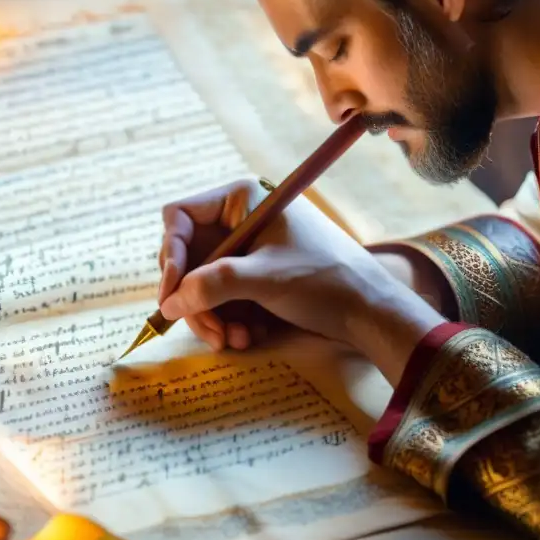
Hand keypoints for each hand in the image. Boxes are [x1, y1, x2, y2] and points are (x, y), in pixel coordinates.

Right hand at [156, 178, 444, 383]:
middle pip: (187, 257)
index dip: (170, 256)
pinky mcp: (253, 277)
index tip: (173, 294)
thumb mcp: (264, 279)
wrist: (371, 311)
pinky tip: (248, 336)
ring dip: (212, 316)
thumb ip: (211, 286)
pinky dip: (228, 320)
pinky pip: (221, 297)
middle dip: (194, 298)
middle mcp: (238, 220)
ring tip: (234, 340)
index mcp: (240, 199)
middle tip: (209, 330)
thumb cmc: (324, 280)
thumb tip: (169, 304)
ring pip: (200, 284)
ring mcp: (245, 250)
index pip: (179, 218)